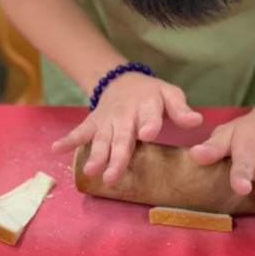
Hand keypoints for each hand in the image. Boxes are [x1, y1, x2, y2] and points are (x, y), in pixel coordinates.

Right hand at [52, 74, 202, 184]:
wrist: (123, 80)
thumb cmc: (152, 94)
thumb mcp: (170, 94)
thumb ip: (181, 109)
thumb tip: (197, 121)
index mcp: (147, 105)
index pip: (150, 116)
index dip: (149, 124)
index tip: (148, 133)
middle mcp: (125, 115)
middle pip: (122, 137)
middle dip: (118, 156)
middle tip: (113, 175)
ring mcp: (107, 120)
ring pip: (101, 139)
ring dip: (94, 155)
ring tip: (91, 170)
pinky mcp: (93, 123)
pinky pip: (80, 131)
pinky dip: (68, 140)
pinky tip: (57, 149)